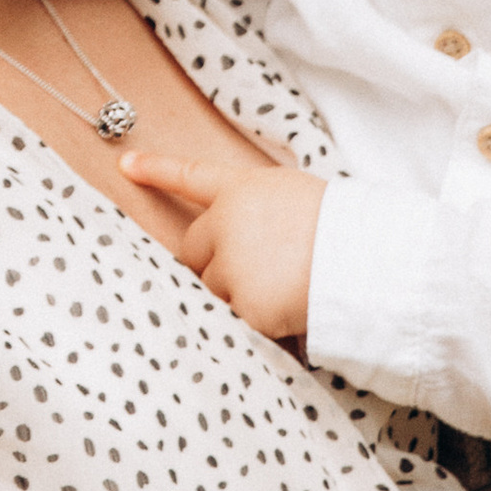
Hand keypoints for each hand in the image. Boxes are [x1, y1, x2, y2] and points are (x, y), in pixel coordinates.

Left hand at [121, 149, 324, 339]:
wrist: (366, 259)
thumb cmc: (340, 225)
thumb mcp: (293, 196)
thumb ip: (256, 211)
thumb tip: (236, 238)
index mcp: (242, 190)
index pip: (191, 176)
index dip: (156, 171)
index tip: (125, 165)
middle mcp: (225, 224)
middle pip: (193, 252)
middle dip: (212, 265)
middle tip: (257, 270)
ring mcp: (231, 267)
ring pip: (214, 291)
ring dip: (237, 296)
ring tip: (283, 288)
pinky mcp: (245, 307)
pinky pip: (237, 322)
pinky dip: (257, 324)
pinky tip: (287, 311)